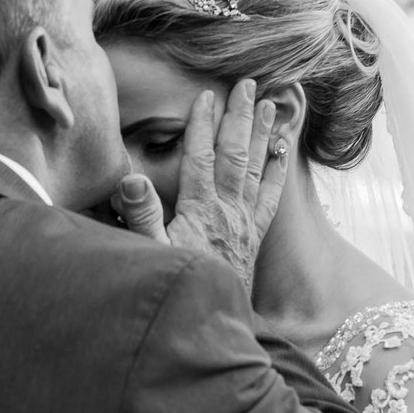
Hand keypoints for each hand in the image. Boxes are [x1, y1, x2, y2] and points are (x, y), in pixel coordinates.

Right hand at [113, 78, 287, 287]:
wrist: (211, 328)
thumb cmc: (176, 289)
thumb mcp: (148, 254)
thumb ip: (140, 216)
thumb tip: (132, 178)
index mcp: (200, 210)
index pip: (200, 157)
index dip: (200, 125)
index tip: (205, 95)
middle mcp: (227, 211)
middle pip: (235, 154)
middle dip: (239, 116)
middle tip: (247, 84)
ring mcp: (244, 223)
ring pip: (256, 168)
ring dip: (262, 134)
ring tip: (270, 104)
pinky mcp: (253, 237)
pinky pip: (269, 198)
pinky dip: (276, 172)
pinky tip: (281, 153)